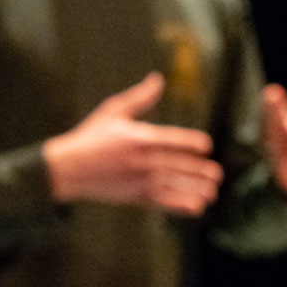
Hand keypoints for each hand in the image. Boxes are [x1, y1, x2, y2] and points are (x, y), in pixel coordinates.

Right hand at [42, 72, 223, 215]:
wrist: (69, 168)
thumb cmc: (90, 137)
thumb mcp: (113, 111)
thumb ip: (140, 98)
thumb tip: (157, 79)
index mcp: (140, 138)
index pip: (174, 140)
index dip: (193, 143)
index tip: (206, 146)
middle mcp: (143, 161)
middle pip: (180, 166)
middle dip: (201, 171)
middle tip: (217, 174)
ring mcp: (140, 180)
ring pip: (176, 186)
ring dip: (197, 189)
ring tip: (213, 191)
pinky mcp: (135, 197)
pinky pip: (164, 202)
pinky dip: (182, 205)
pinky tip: (196, 207)